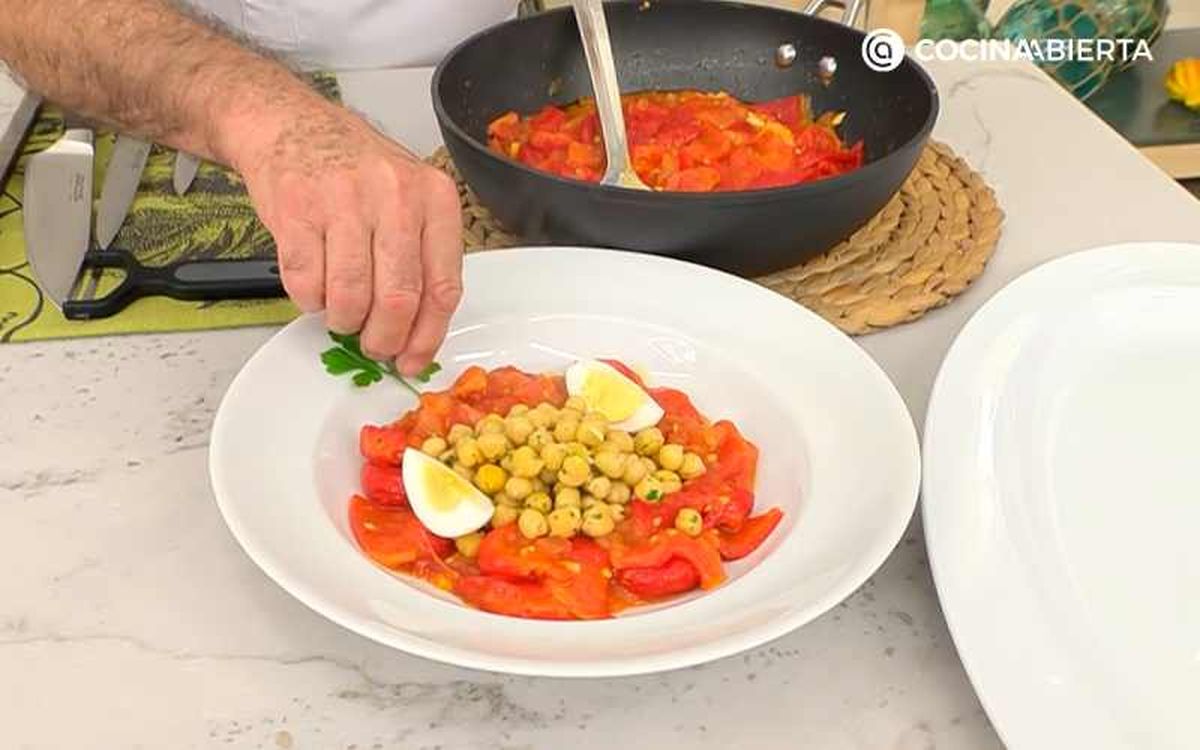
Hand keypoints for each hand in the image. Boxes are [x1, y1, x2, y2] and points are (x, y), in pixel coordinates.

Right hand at [231, 96, 462, 374]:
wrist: (289, 124)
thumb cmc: (354, 169)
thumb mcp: (408, 198)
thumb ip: (421, 257)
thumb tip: (419, 333)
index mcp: (434, 198)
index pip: (443, 287)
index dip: (428, 336)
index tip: (414, 359)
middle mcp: (395, 196)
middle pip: (399, 300)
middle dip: (384, 339)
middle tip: (374, 346)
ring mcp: (344, 201)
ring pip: (351, 298)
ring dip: (344, 322)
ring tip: (341, 315)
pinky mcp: (296, 210)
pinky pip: (306, 283)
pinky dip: (309, 301)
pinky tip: (314, 288)